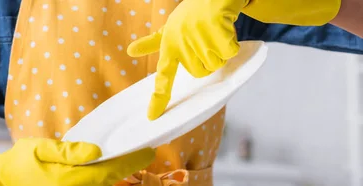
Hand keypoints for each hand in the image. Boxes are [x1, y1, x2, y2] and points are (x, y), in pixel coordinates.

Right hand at [0, 138, 154, 185]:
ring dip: (113, 178)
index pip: (109, 170)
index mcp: (69, 178)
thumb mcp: (39, 148)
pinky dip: (100, 182)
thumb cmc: (18, 162)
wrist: (0, 182)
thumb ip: (68, 151)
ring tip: (125, 163)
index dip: (131, 162)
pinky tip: (104, 173)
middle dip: (125, 170)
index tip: (149, 153)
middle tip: (142, 155)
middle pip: (109, 182)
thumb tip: (96, 151)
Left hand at [127, 0, 245, 120]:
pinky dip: (232, 43)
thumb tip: (130, 50)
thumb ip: (152, 43)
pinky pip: (229, 52)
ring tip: (214, 34)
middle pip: (201, 72)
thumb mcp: (169, 27)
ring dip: (221, 51)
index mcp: (169, 45)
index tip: (152, 117)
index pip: (163, 75)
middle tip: (206, 41)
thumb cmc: (190, 14)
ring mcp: (197, 35)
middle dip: (208, 60)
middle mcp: (180, 42)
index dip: (159, 97)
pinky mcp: (215, 28)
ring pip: (216, 63)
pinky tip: (225, 29)